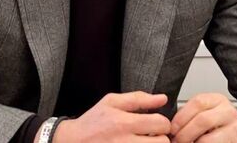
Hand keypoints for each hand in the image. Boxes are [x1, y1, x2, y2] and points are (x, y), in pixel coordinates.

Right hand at [52, 91, 171, 142]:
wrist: (73, 141)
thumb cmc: (93, 122)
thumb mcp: (111, 102)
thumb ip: (139, 98)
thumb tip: (162, 98)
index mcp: (124, 122)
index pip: (160, 123)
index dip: (163, 123)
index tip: (156, 124)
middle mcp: (124, 142)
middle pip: (163, 142)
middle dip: (161, 138)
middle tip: (152, 136)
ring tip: (145, 142)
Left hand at [170, 93, 236, 142]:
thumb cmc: (220, 124)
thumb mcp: (208, 112)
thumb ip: (192, 115)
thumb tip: (171, 127)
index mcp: (218, 100)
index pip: (198, 102)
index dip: (181, 117)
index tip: (172, 129)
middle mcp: (229, 113)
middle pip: (202, 120)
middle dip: (184, 134)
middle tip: (176, 141)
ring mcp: (236, 129)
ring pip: (208, 140)